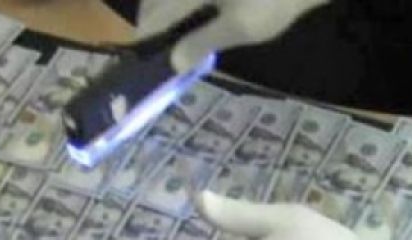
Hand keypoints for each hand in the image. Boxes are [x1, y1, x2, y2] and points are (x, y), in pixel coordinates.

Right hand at [137, 0, 328, 72]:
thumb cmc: (273, 1)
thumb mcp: (240, 28)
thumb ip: (203, 43)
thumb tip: (174, 63)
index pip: (157, 14)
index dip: (146, 35)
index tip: (137, 52)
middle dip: (153, 17)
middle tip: (151, 42)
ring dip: (168, 8)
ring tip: (169, 29)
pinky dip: (185, 5)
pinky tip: (195, 13)